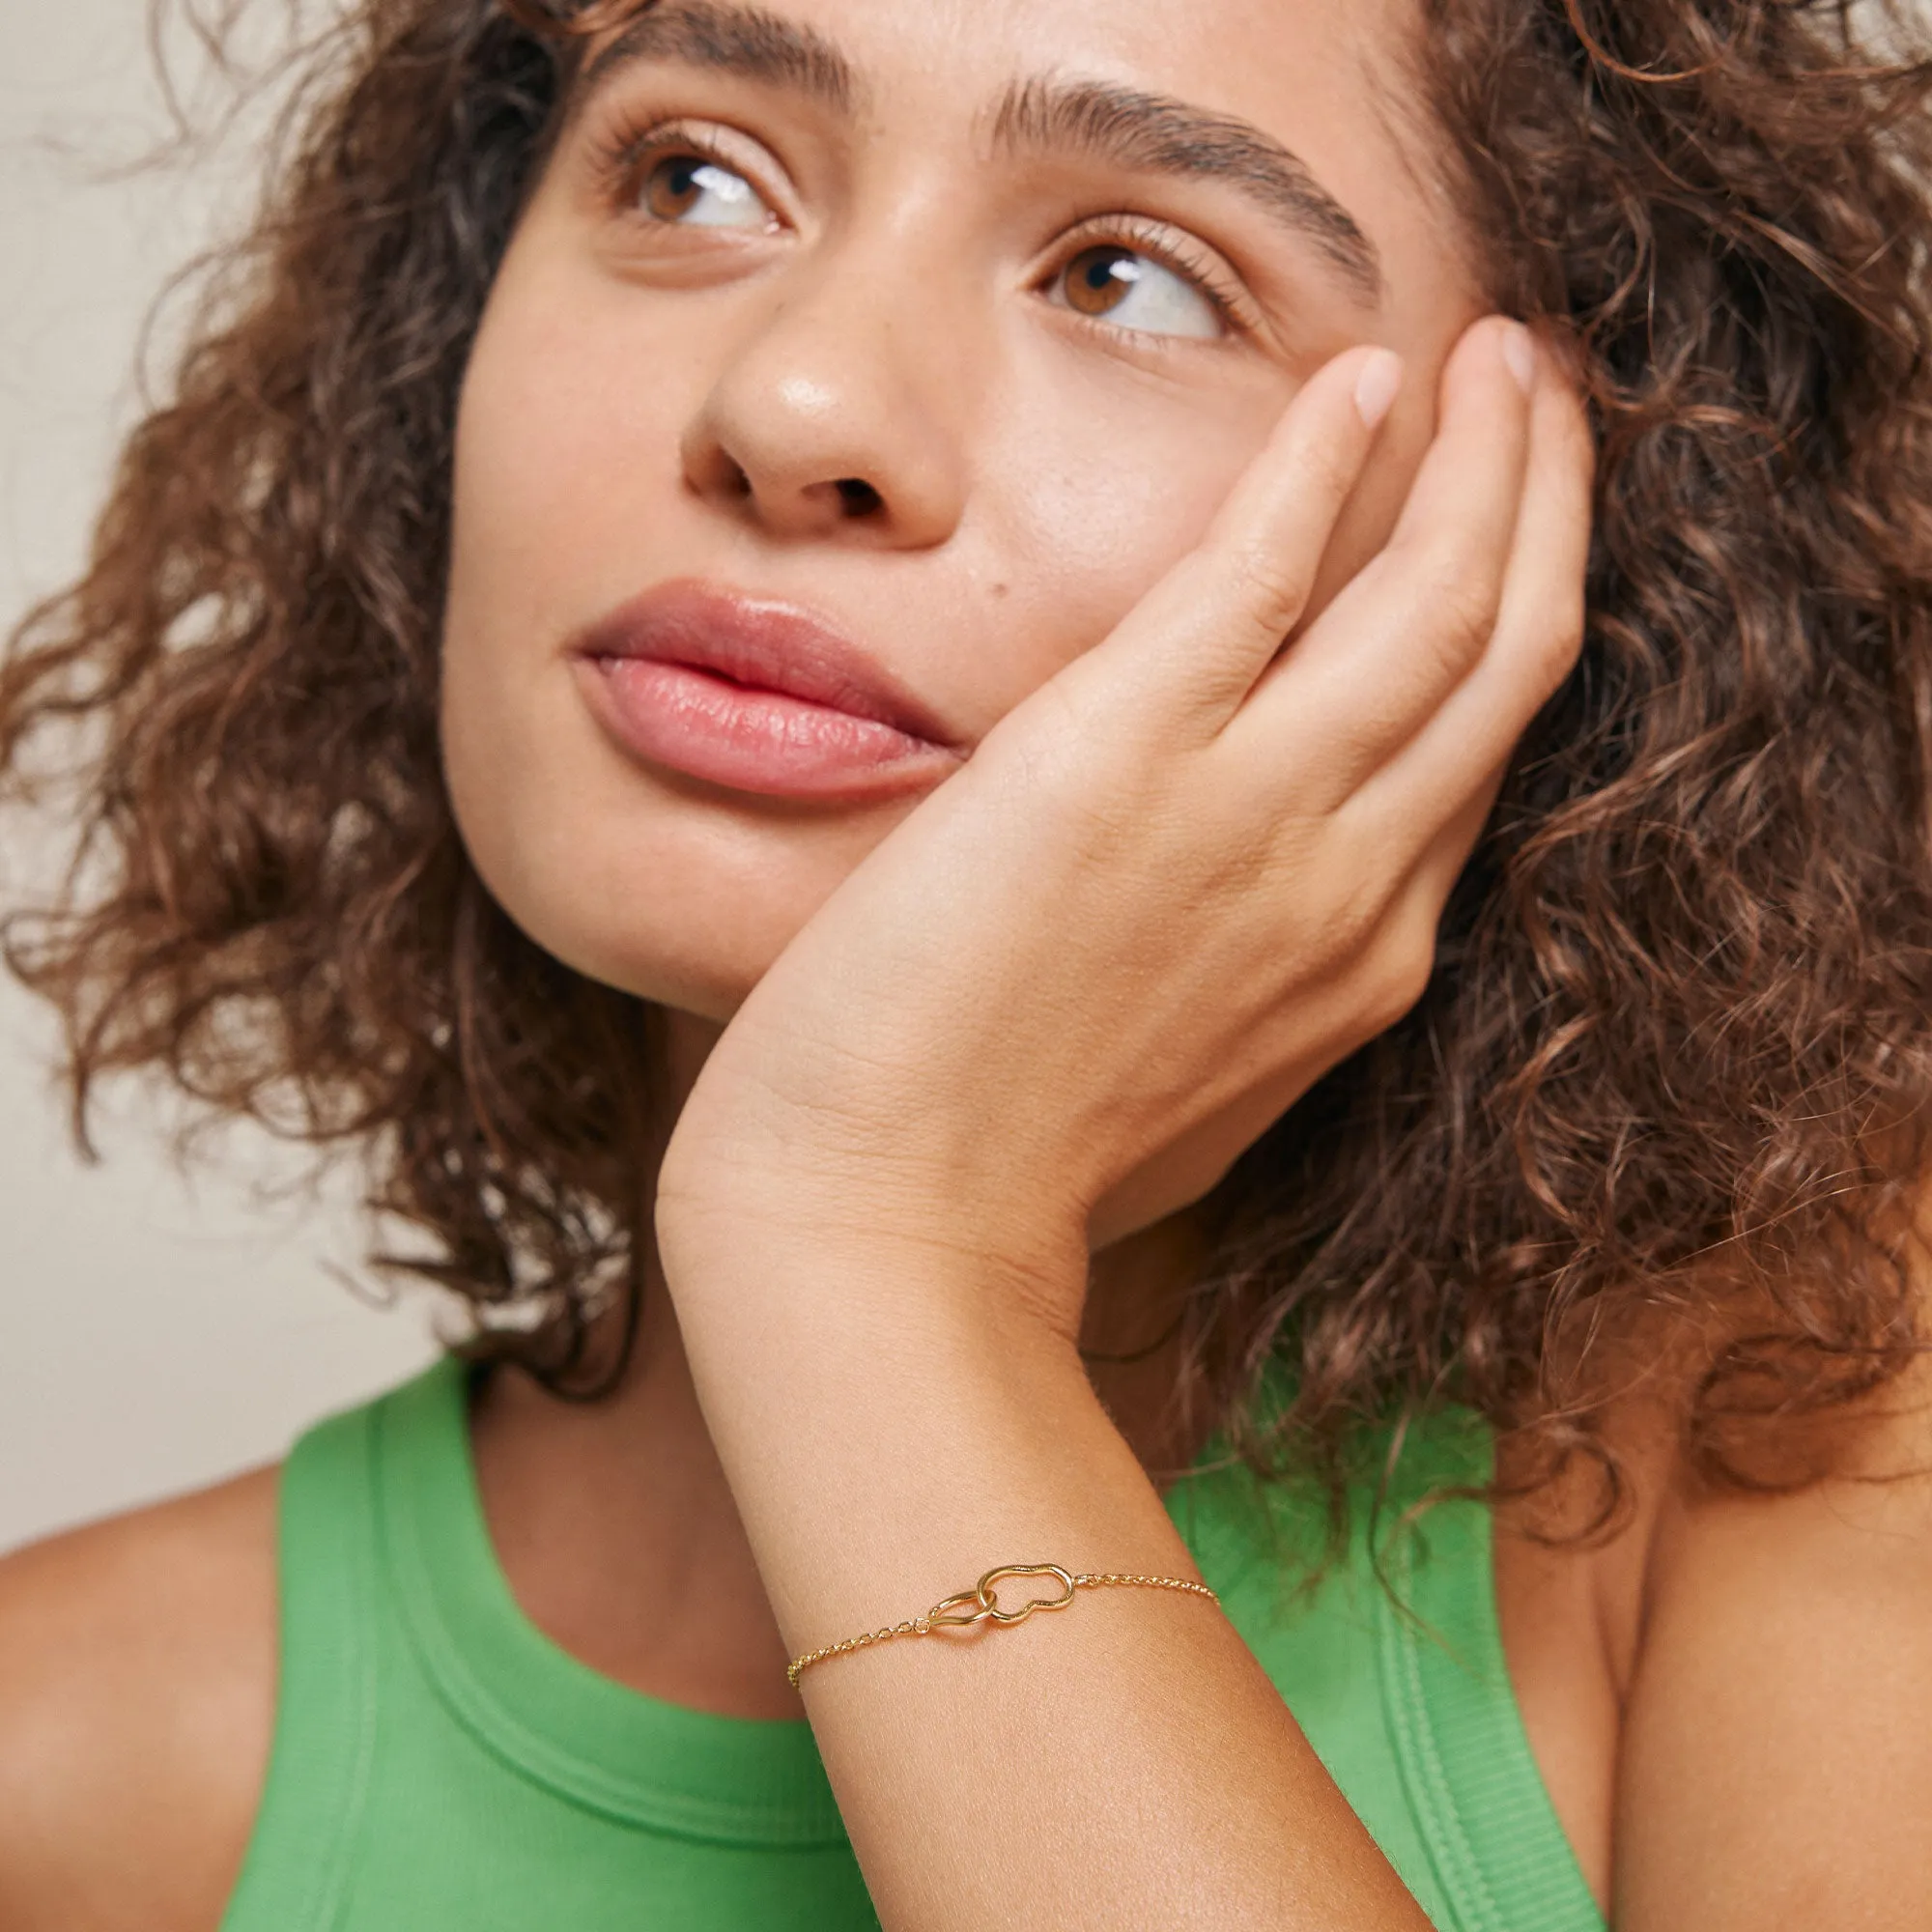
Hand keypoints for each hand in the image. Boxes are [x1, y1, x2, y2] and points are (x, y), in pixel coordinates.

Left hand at [656, 316, 1594, 1341]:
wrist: (883, 1234)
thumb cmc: (1002, 1177)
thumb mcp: (1185, 1081)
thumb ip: (1245, 980)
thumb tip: (1223, 904)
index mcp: (1357, 961)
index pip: (1476, 760)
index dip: (1512, 630)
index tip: (1510, 542)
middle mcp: (1347, 881)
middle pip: (1506, 656)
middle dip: (1548, 508)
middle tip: (1549, 397)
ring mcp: (1253, 815)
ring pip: (1439, 597)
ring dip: (1492, 457)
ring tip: (1508, 354)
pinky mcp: (1125, 754)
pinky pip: (1264, 569)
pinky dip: (1323, 461)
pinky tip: (1355, 377)